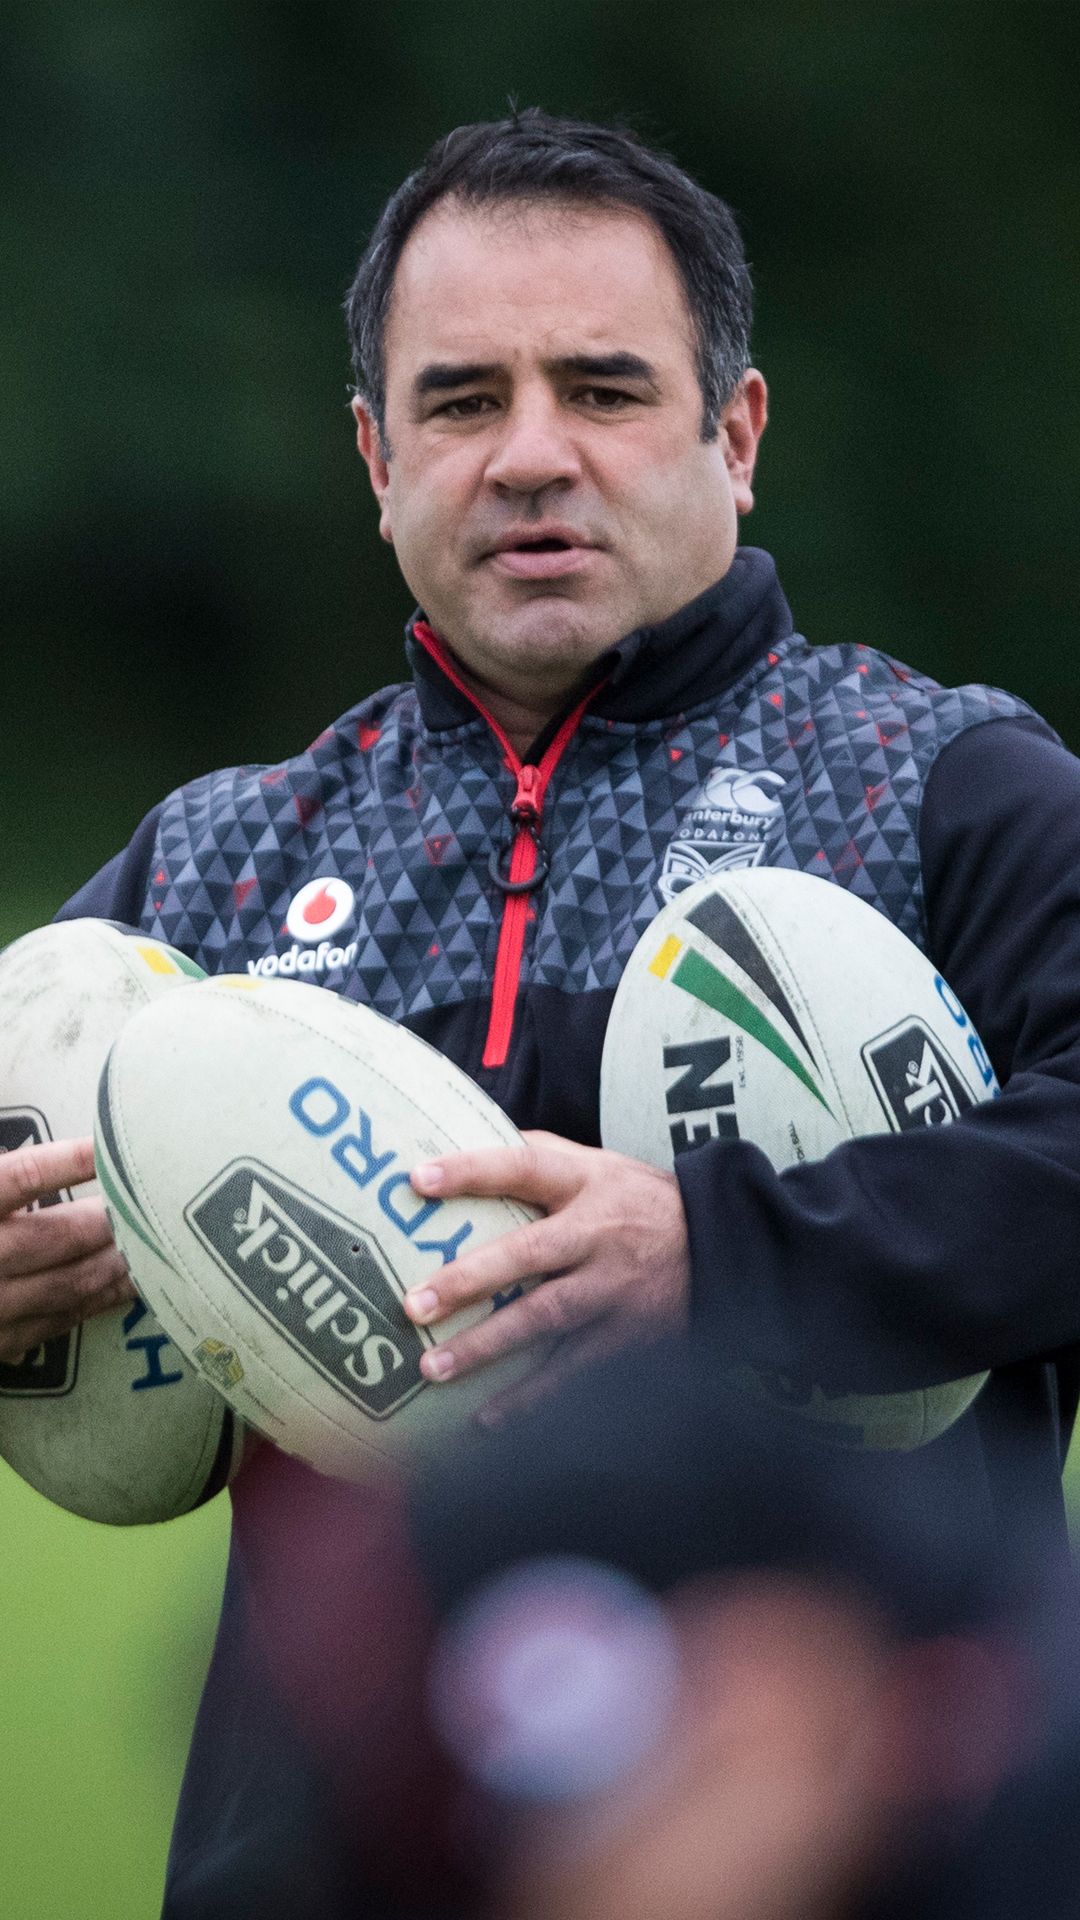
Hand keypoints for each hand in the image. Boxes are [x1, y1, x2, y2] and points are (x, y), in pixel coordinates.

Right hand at [0, 1138, 134, 1363]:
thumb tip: (45, 1153)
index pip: (22, 1178)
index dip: (69, 1160)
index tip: (108, 1144)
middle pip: (61, 1235)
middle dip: (112, 1218)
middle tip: (151, 1198)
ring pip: (73, 1284)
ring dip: (121, 1262)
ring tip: (159, 1240)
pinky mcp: (1, 1342)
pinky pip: (64, 1319)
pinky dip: (102, 1299)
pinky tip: (131, 1281)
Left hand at [404, 1131, 689, 1421]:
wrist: (720, 1247)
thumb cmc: (638, 1202)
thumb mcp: (599, 1165)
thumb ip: (541, 1153)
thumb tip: (464, 1136)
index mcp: (586, 1183)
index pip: (523, 1166)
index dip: (472, 1171)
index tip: (417, 1180)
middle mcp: (598, 1234)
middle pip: (529, 1254)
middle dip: (470, 1279)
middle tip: (414, 1304)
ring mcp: (614, 1288)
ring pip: (546, 1319)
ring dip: (488, 1347)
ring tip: (433, 1369)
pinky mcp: (628, 1335)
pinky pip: (572, 1370)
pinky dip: (530, 1398)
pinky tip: (487, 1418)